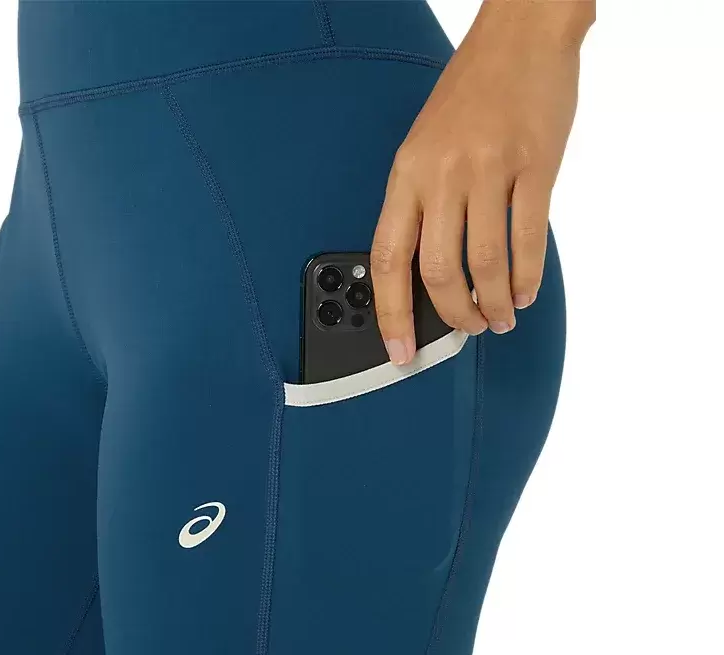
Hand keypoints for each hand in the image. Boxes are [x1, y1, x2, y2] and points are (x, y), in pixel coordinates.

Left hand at [370, 0, 592, 363]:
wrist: (520, 36)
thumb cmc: (471, 93)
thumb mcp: (424, 146)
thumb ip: (422, 204)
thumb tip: (426, 271)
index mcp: (407, 173)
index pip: (388, 258)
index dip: (391, 313)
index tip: (398, 350)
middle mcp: (442, 174)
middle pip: (438, 271)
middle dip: (453, 315)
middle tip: (467, 330)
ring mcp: (489, 170)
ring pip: (484, 263)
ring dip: (494, 303)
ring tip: (500, 318)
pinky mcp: (535, 166)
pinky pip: (528, 238)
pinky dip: (527, 277)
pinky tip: (526, 292)